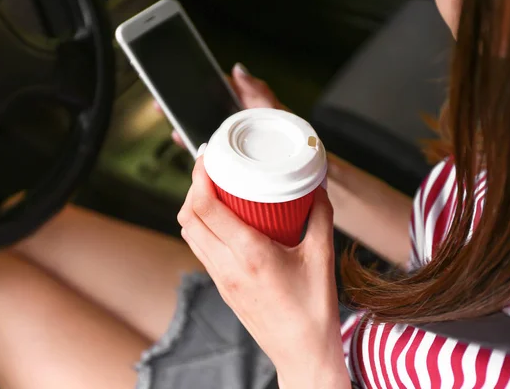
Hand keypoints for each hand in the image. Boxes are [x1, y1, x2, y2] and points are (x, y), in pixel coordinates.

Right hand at [168, 63, 286, 147]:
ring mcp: (233, 139)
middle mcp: (236, 120)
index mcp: (245, 103)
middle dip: (181, 106)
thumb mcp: (276, 110)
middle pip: (203, 109)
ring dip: (185, 127)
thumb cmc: (297, 136)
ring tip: (174, 128)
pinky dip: (196, 147)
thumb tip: (238, 68)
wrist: (310, 166)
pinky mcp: (232, 158)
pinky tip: (185, 144)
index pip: (216, 88)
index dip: (194, 83)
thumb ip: (259, 91)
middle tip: (161, 105)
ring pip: (203, 130)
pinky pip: (210, 151)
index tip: (175, 81)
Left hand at [177, 158, 349, 388]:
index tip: (206, 158)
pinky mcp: (223, 287)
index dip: (198, 177)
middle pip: (189, 217)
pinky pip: (201, 250)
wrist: (301, 351)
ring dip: (195, 209)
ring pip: (190, 235)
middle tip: (210, 170)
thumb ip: (320, 217)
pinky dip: (203, 228)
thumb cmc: (312, 310)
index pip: (205, 208)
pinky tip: (224, 222)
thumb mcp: (321, 257)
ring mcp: (221, 278)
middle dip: (193, 188)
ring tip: (215, 191)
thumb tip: (317, 190)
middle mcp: (228, 265)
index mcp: (250, 254)